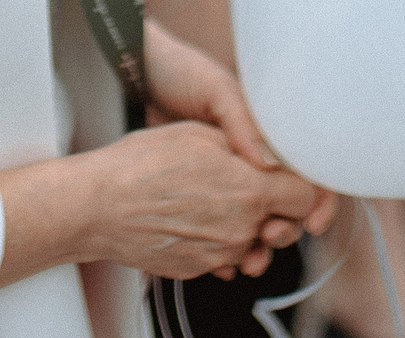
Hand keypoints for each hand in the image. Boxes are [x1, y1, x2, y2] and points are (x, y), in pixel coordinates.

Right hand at [72, 121, 330, 282]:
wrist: (98, 205)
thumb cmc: (143, 162)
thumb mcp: (200, 134)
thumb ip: (247, 147)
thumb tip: (275, 160)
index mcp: (250, 191)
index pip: (306, 197)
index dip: (300, 184)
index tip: (286, 178)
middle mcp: (242, 229)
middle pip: (283, 225)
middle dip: (274, 210)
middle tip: (249, 188)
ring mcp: (220, 255)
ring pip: (251, 242)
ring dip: (242, 225)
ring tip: (211, 200)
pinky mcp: (198, 269)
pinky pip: (222, 256)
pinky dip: (215, 239)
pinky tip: (190, 216)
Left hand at [145, 24, 341, 274]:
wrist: (138, 72)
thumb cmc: (181, 71)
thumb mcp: (214, 90)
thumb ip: (243, 123)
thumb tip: (270, 165)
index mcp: (266, 130)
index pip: (307, 170)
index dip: (317, 199)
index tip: (312, 223)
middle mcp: (253, 154)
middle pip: (285, 203)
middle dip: (286, 228)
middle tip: (269, 240)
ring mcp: (229, 171)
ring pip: (255, 219)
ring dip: (256, 244)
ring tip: (246, 262)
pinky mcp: (205, 185)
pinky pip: (224, 221)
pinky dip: (227, 245)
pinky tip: (220, 260)